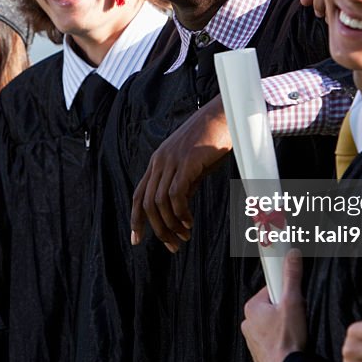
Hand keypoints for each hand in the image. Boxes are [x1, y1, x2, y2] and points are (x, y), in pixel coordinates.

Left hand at [131, 95, 232, 251]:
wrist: (226, 115)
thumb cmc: (214, 139)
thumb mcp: (193, 165)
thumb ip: (184, 185)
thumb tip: (179, 210)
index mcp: (158, 162)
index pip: (139, 195)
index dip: (136, 219)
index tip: (137, 240)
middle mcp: (160, 161)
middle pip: (147, 203)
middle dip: (157, 229)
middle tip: (172, 246)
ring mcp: (172, 160)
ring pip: (159, 202)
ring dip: (171, 225)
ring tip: (184, 237)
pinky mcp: (186, 161)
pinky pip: (176, 194)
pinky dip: (180, 213)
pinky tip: (189, 222)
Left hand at [241, 249, 306, 361]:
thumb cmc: (288, 340)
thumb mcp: (293, 303)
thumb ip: (291, 276)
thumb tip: (292, 255)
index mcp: (251, 308)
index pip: (271, 290)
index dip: (286, 294)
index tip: (293, 299)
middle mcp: (248, 324)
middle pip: (273, 308)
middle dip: (287, 311)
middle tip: (297, 319)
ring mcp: (253, 340)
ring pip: (273, 325)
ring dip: (285, 327)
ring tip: (295, 334)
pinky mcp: (261, 354)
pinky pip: (273, 340)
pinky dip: (283, 341)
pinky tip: (292, 345)